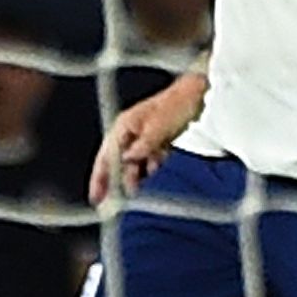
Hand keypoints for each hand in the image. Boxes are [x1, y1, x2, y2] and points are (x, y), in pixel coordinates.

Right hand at [89, 72, 207, 203]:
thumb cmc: (177, 104)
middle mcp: (130, 132)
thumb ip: (142, 145)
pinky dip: (152, 167)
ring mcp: (143, 136)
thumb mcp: (159, 126)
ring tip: (137, 192)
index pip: (106, 157)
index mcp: (124, 126)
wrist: (199, 94)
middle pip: (117, 162)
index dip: (100, 178)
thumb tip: (127, 159)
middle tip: (111, 203)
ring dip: (136, 176)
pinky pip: (150, 159)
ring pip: (135, 163)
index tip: (97, 196)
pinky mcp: (157, 140)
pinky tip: (156, 172)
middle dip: (116, 182)